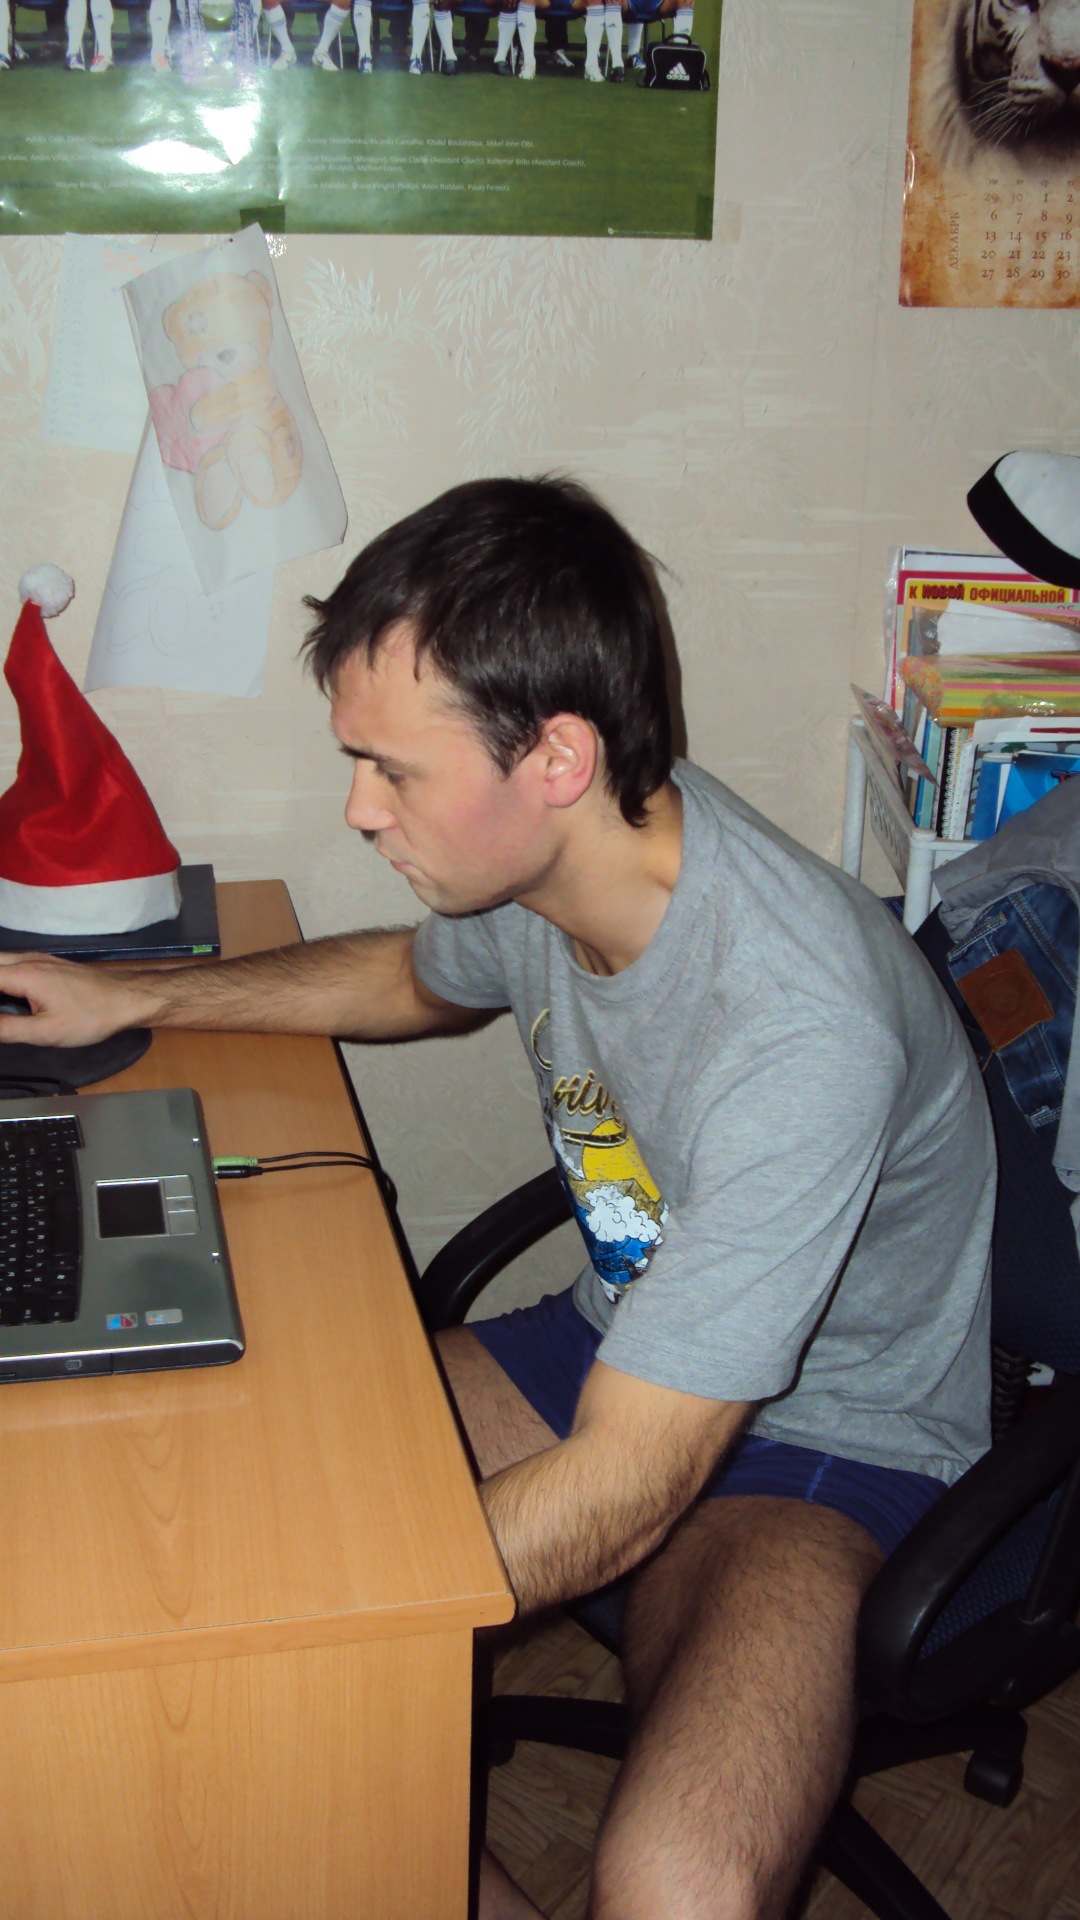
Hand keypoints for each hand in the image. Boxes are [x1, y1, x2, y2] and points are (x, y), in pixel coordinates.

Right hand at [0, 954, 154, 1048]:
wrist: (129, 998)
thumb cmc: (92, 1015)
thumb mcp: (46, 1031)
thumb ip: (8, 1029)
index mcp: (22, 974)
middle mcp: (27, 960)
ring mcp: (40, 960)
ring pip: (1, 961)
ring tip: (2, 1006)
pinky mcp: (49, 965)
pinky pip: (13, 963)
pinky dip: (2, 974)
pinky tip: (7, 993)